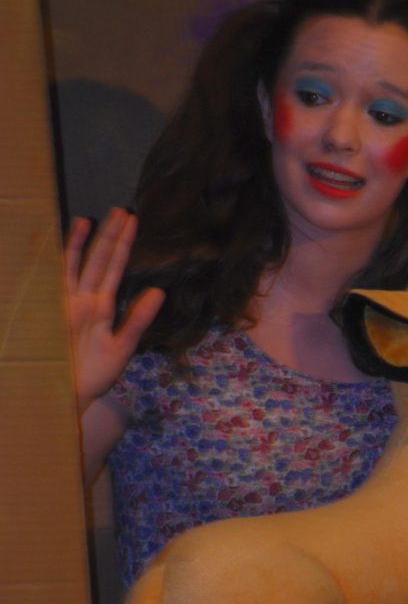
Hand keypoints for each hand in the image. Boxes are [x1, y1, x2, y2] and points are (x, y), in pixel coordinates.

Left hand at [64, 208, 164, 409]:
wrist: (61, 392)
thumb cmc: (95, 374)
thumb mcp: (122, 350)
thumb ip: (137, 320)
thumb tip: (157, 291)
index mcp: (98, 307)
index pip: (113, 266)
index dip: (123, 242)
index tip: (131, 220)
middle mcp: (77, 299)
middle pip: (95, 259)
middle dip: (107, 234)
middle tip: (118, 210)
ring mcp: (62, 303)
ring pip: (69, 264)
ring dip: (78, 241)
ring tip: (84, 219)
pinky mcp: (53, 310)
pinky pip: (55, 278)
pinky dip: (59, 261)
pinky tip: (62, 250)